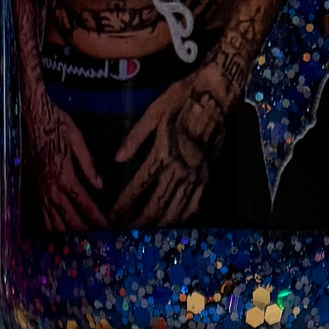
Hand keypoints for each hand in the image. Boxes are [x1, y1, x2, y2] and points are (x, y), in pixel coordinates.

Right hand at [24, 94, 105, 231]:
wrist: (33, 115)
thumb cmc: (57, 123)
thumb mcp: (77, 139)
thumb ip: (88, 164)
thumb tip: (100, 186)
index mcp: (63, 174)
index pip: (83, 203)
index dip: (96, 218)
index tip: (107, 228)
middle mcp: (51, 186)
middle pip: (68, 218)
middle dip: (84, 232)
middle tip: (97, 243)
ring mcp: (41, 188)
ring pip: (53, 220)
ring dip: (67, 234)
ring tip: (79, 245)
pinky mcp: (36, 187)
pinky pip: (43, 213)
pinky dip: (51, 226)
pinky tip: (59, 234)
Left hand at [113, 72, 229, 225]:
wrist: (216, 94)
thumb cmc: (182, 98)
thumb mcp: (154, 111)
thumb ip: (134, 137)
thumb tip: (117, 158)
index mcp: (163, 152)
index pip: (138, 185)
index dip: (124, 202)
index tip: (112, 214)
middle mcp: (179, 168)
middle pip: (156, 203)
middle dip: (138, 220)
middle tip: (125, 231)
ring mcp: (195, 174)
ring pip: (175, 208)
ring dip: (158, 223)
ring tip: (145, 233)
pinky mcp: (207, 175)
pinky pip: (194, 202)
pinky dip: (182, 216)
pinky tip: (173, 224)